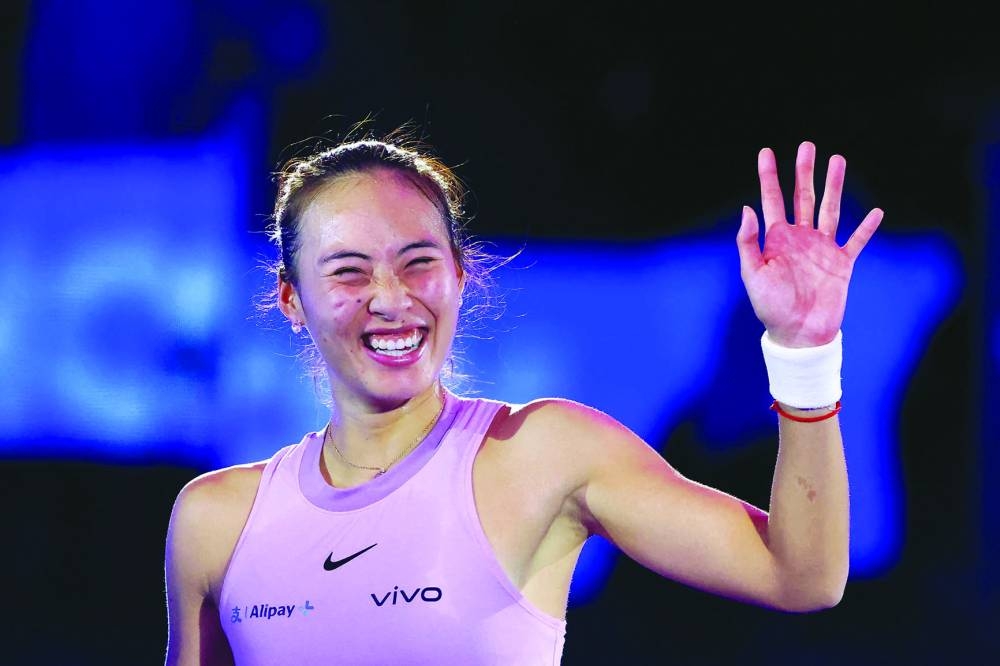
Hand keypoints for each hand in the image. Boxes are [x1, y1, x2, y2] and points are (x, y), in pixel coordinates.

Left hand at [736, 141, 883, 347]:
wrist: (798, 335)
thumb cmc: (770, 307)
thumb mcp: (753, 274)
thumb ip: (749, 242)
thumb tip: (748, 209)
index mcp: (776, 239)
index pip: (772, 200)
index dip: (768, 176)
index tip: (766, 152)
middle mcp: (800, 238)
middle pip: (803, 197)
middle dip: (805, 171)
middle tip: (807, 145)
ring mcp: (822, 248)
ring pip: (830, 209)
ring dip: (834, 186)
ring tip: (837, 160)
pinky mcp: (842, 263)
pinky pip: (857, 241)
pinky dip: (867, 228)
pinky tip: (877, 212)